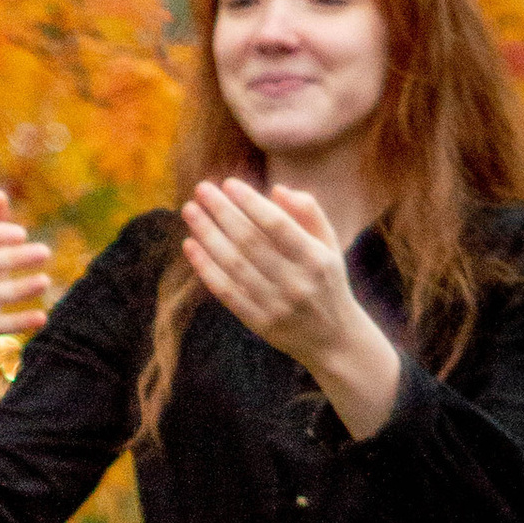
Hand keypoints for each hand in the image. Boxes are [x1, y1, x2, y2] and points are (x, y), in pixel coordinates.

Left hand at [179, 180, 401, 433]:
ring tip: (190, 211)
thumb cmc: (327, 281)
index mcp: (316, 259)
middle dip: (222, 212)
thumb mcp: (329, 246)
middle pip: (250, 241)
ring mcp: (276, 304)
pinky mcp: (259, 322)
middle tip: (201, 189)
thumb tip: (277, 189)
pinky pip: (226, 291)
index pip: (277, 224)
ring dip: (208, 235)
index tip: (228, 183)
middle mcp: (296, 282)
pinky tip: (190, 245)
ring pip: (233, 264)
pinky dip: (205, 267)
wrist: (334, 339)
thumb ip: (309, 213)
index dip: (251, 202)